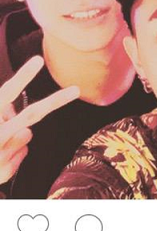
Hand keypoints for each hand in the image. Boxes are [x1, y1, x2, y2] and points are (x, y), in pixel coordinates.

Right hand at [0, 56, 79, 184]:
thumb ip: (4, 112)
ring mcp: (1, 152)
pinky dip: (14, 154)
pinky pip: (23, 152)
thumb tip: (23, 117)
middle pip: (32, 114)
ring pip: (27, 134)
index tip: (38, 60)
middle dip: (55, 101)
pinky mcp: (6, 170)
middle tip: (76, 90)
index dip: (23, 76)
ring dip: (18, 136)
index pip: (8, 91)